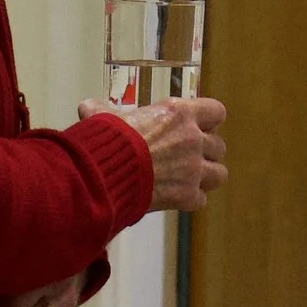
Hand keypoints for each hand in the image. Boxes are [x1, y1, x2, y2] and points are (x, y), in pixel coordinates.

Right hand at [84, 93, 227, 211]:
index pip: (216, 111)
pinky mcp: (187, 195)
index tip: (196, 126)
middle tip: (188, 156)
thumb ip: (102, 111)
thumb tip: (87, 106)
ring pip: (219, 174)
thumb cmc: (107, 140)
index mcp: (180, 113)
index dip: (208, 120)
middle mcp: (193, 139)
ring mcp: (193, 169)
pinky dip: (190, 199)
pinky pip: (201, 199)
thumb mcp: (105, 118)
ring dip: (206, 177)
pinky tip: (175, 197)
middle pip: (219, 146)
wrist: (105, 173)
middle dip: (206, 152)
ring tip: (189, 179)